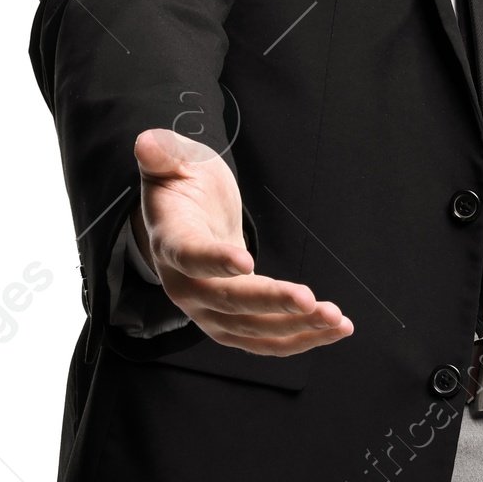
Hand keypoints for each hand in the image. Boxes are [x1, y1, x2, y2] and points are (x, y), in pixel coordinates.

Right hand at [130, 128, 352, 355]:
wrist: (184, 221)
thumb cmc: (183, 186)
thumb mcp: (173, 162)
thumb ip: (163, 154)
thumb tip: (147, 141)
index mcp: (171, 243)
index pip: (190, 256)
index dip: (215, 261)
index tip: (246, 261)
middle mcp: (185, 286)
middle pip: (228, 302)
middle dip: (270, 303)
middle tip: (309, 300)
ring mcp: (208, 311)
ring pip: (252, 330)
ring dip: (296, 328)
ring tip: (335, 320)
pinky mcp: (232, 324)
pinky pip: (266, 340)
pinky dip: (300, 338)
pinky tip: (333, 330)